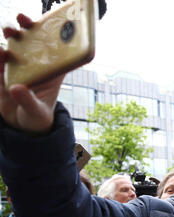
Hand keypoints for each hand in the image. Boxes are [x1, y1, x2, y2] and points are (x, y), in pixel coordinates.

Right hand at [0, 14, 64, 133]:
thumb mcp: (37, 112)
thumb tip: (16, 88)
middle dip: (27, 28)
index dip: (54, 34)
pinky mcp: (3, 75)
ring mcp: (19, 69)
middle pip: (33, 43)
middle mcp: (36, 67)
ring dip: (11, 36)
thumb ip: (28, 100)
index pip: (57, 51)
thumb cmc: (38, 118)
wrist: (23, 128)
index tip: (50, 24)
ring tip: (9, 32)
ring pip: (15, 47)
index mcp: (52, 73)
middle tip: (22, 20)